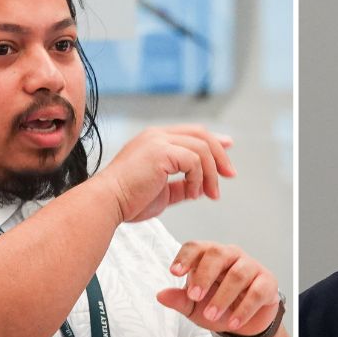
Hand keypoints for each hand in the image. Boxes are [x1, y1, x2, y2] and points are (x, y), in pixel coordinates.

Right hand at [96, 125, 235, 222]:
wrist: (107, 204)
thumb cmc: (129, 201)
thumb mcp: (163, 192)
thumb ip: (181, 186)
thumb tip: (200, 188)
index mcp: (155, 140)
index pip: (192, 132)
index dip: (214, 140)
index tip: (229, 148)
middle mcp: (156, 134)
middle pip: (202, 135)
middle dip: (220, 155)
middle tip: (230, 175)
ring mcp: (157, 140)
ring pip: (202, 149)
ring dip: (211, 174)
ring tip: (209, 195)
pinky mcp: (160, 151)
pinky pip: (194, 161)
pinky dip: (199, 179)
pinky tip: (194, 194)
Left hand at [157, 242, 279, 334]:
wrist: (244, 324)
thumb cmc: (218, 306)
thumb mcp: (194, 306)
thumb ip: (179, 299)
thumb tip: (161, 295)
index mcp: (210, 256)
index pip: (196, 247)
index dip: (185, 257)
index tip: (174, 272)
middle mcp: (231, 256)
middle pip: (217, 254)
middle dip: (204, 276)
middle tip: (194, 297)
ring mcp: (251, 267)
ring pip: (238, 274)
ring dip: (222, 297)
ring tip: (211, 315)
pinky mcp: (268, 283)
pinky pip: (257, 292)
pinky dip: (244, 309)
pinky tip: (233, 322)